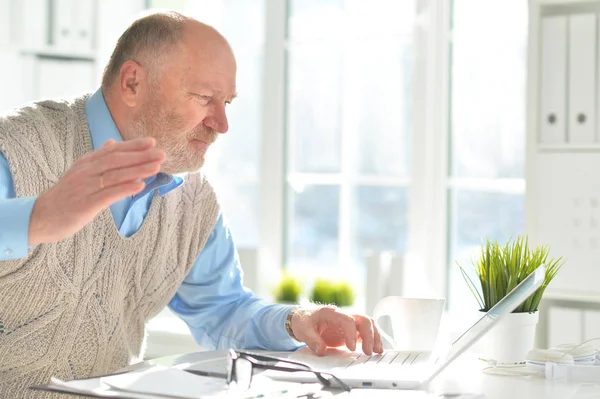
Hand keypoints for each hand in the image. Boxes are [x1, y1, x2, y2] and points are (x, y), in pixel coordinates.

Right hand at [29, 137, 164, 244]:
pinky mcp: (85, 204)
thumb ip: (97, 159)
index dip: (133, 145)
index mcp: (87, 163)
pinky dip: (125, 189)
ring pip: (115, 175)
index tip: (152, 142)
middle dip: (141, 156)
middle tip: (162, 153)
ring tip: (156, 167)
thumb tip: (112, 143)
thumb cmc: (65, 196)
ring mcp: (85, 187)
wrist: (40, 217)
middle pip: (117, 160)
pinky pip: (108, 194)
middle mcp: (86, 172)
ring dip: (138, 170)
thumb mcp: (80, 173)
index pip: (113, 150)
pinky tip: (140, 186)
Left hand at [290, 306, 382, 355]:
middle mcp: (344, 315)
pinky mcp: (352, 330)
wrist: (304, 318)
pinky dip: (373, 340)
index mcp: (332, 312)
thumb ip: (312, 340)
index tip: (351, 348)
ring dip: (375, 336)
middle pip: (363, 320)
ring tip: (377, 351)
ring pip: (368, 324)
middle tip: (368, 351)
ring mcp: (349, 322)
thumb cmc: (304, 321)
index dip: (351, 333)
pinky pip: (366, 332)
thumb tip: (321, 350)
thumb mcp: (303, 329)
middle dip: (369, 335)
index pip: (348, 320)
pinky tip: (376, 350)